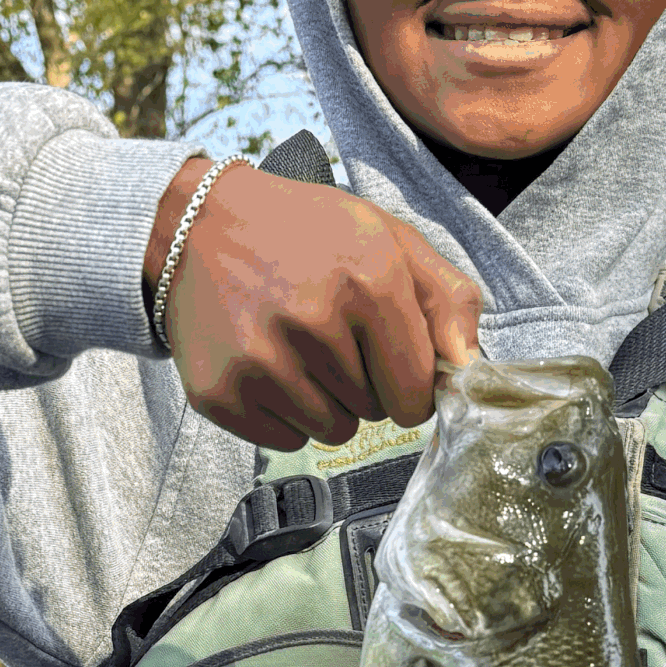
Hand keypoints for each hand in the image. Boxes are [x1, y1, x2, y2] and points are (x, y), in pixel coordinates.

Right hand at [145, 158, 482, 449]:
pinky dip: (284, 412)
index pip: (418, 393)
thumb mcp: (387, 237)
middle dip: (364, 383)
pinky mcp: (223, 393)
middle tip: (329, 333)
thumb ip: (447, 297)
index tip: (388, 355)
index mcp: (370, 281)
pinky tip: (267, 363)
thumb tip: (467, 364)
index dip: (410, 381)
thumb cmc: (305, 233)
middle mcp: (315, 322)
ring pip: (332, 430)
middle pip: (377, 413)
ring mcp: (263, 362)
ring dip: (326, 400)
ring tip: (298, 347)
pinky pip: (287, 440)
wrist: (197, 226)